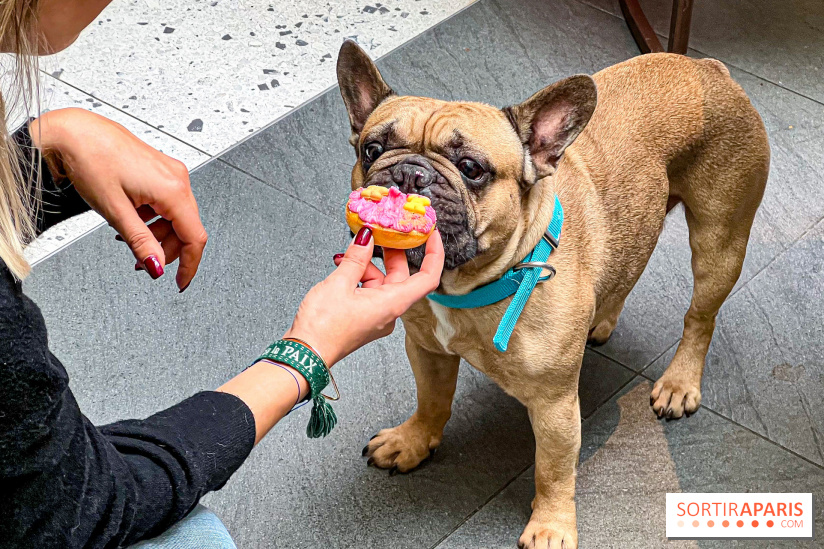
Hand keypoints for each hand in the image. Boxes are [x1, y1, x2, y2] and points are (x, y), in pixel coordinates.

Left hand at [30, 108, 206, 290]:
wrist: (73, 131)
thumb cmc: (90, 158)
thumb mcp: (115, 211)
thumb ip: (140, 242)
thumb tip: (157, 266)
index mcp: (172, 189)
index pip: (194, 237)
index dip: (189, 264)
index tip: (180, 282)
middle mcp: (177, 179)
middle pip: (187, 228)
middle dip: (167, 250)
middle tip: (144, 262)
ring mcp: (170, 172)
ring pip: (177, 217)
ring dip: (158, 235)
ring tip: (130, 239)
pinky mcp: (160, 169)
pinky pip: (167, 203)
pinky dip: (154, 218)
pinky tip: (133, 219)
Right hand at [284, 227, 443, 365]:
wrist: (305, 353)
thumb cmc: (323, 327)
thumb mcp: (339, 283)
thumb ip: (357, 258)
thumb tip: (367, 238)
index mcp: (393, 304)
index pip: (428, 278)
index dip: (434, 254)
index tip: (431, 234)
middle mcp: (390, 312)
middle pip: (402, 276)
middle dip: (390, 254)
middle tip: (380, 234)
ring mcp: (378, 316)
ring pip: (382, 282)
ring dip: (367, 265)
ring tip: (347, 256)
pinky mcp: (365, 319)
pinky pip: (370, 292)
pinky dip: (360, 277)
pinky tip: (344, 268)